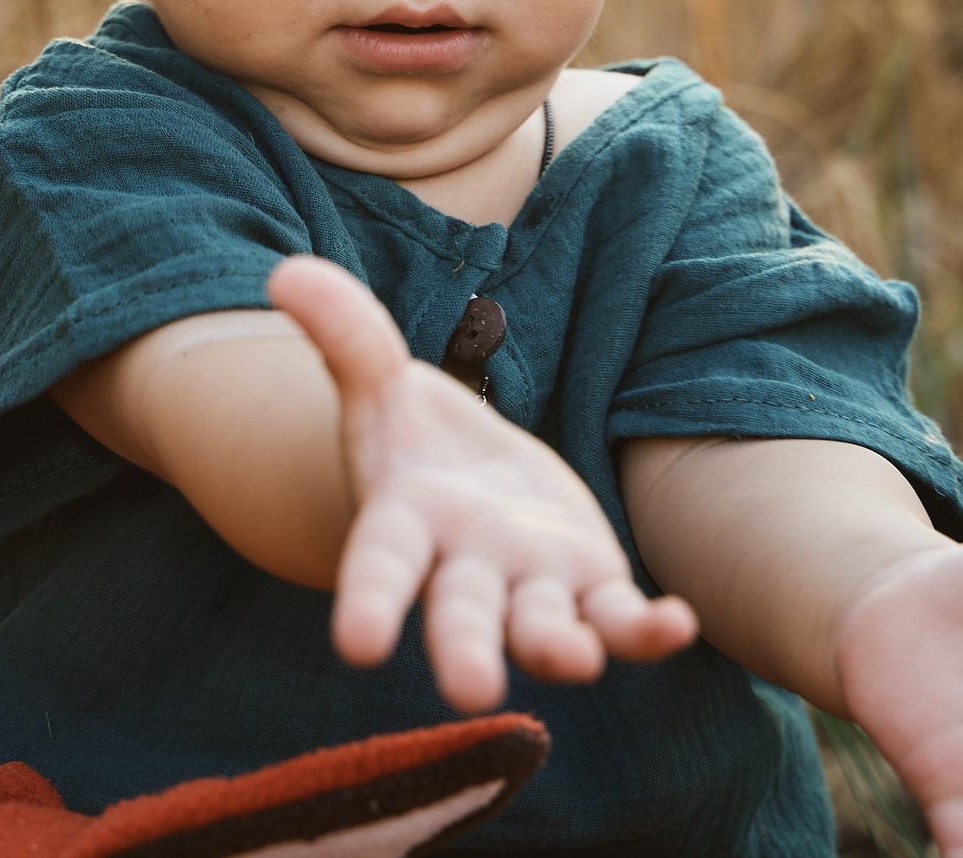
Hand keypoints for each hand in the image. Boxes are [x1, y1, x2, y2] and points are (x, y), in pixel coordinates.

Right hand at [267, 255, 696, 710]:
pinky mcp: (590, 587)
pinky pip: (618, 619)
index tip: (358, 645)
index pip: (379, 567)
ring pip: (543, 628)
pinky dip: (644, 631)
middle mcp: (464, 570)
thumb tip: (287, 270)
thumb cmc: (411, 440)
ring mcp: (530, 587)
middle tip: (472, 691)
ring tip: (577, 659)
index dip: (369, 603)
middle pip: (462, 615)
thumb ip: (345, 333)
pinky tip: (676, 623)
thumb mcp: (378, 381)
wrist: (469, 479)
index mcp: (403, 526)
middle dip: (466, 651)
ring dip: (559, 648)